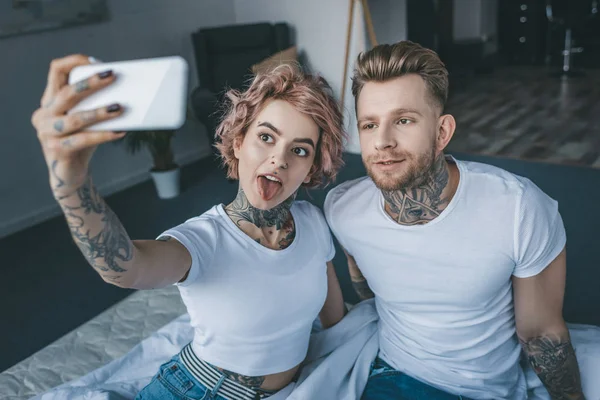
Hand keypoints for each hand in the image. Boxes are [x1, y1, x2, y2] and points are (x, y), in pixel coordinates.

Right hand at [31, 54, 125, 199]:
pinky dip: (103, 135)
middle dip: (91, 83)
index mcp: (49, 101)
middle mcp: (44, 115)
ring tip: (119, 107)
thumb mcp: (85, 120)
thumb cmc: (81, 142)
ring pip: (75, 118)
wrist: (70, 173)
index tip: (95, 62)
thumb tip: (126, 92)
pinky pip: (83, 140)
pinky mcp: (57, 150)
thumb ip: (94, 105)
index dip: (73, 62)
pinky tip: (119, 132)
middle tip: (112, 76)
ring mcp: (47, 133)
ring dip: (100, 112)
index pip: (55, 72)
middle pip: (67, 93)